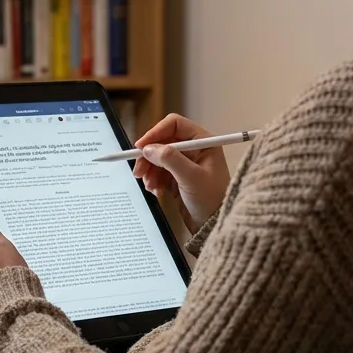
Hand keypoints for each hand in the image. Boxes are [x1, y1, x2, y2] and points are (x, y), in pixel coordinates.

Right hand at [132, 114, 231, 233]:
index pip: (174, 125)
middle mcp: (194, 150)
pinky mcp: (177, 177)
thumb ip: (170, 159)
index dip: (156, 133)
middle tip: (138, 171)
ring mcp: (185, 164)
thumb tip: (149, 149)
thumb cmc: (212, 200)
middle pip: (162, 142)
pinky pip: (158, 172)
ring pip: (157, 158)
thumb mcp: (191, 177)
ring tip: (149, 186)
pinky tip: (156, 191)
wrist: (214, 226)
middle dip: (149, 156)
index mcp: (203, 142)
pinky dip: (153, 180)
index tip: (141, 147)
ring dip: (149, 170)